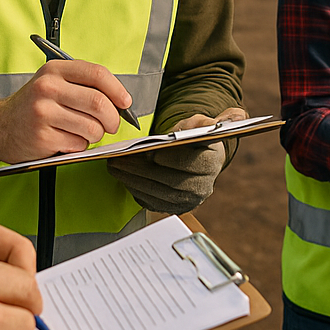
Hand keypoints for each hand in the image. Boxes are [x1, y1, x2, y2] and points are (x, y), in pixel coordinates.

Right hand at [0, 58, 132, 161]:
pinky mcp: (42, 136)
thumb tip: (121, 101)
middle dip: (113, 119)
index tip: (125, 102)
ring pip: (92, 127)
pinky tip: (66, 140)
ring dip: (96, 135)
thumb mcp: (52, 83)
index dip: (117, 90)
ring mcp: (43, 112)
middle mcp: (48, 88)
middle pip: (99, 103)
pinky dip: (80, 146)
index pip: (97, 74)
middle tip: (111, 125)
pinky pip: (78, 144)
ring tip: (85, 133)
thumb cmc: (33, 106)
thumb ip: (82, 85)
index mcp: (54, 70)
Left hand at [106, 109, 243, 213]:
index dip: (170, 159)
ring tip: (114, 167)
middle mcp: (202, 186)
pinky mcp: (174, 208)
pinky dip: (135, 190)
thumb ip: (205, 122)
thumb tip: (215, 123)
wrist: (196, 157)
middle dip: (140, 170)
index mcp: (211, 163)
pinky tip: (123, 178)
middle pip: (168, 181)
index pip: (190, 165)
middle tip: (119, 160)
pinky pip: (152, 202)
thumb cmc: (195, 137)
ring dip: (132, 181)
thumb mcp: (201, 123)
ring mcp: (188, 201)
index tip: (150, 152)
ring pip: (157, 194)